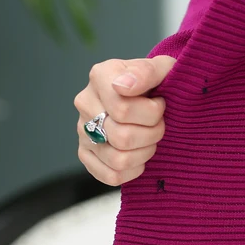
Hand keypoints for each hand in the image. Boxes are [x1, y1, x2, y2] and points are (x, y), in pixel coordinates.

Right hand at [75, 56, 175, 185]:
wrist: (150, 95)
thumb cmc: (157, 82)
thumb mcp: (162, 68)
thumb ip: (146, 72)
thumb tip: (123, 86)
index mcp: (101, 76)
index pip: (122, 110)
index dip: (152, 113)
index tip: (160, 103)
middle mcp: (85, 102)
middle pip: (122, 137)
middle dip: (152, 134)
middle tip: (160, 124)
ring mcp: (82, 130)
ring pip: (118, 159)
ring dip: (145, 153)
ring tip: (150, 138)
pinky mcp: (85, 153)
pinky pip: (110, 175)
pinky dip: (133, 170)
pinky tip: (140, 155)